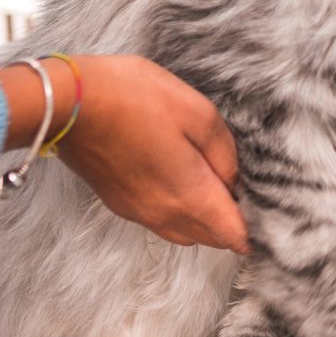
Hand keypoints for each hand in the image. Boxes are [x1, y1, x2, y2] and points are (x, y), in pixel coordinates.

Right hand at [0, 55, 248, 251]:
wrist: (67, 102)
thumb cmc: (132, 99)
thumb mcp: (197, 112)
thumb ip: (223, 153)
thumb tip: (233, 179)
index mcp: (189, 197)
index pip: (234, 237)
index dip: (256, 227)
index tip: (268, 207)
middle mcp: (164, 216)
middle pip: (211, 237)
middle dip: (232, 221)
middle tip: (243, 186)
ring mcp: (138, 212)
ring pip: (185, 231)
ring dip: (204, 216)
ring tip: (212, 178)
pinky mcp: (119, 203)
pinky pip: (160, 218)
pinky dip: (178, 206)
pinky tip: (178, 173)